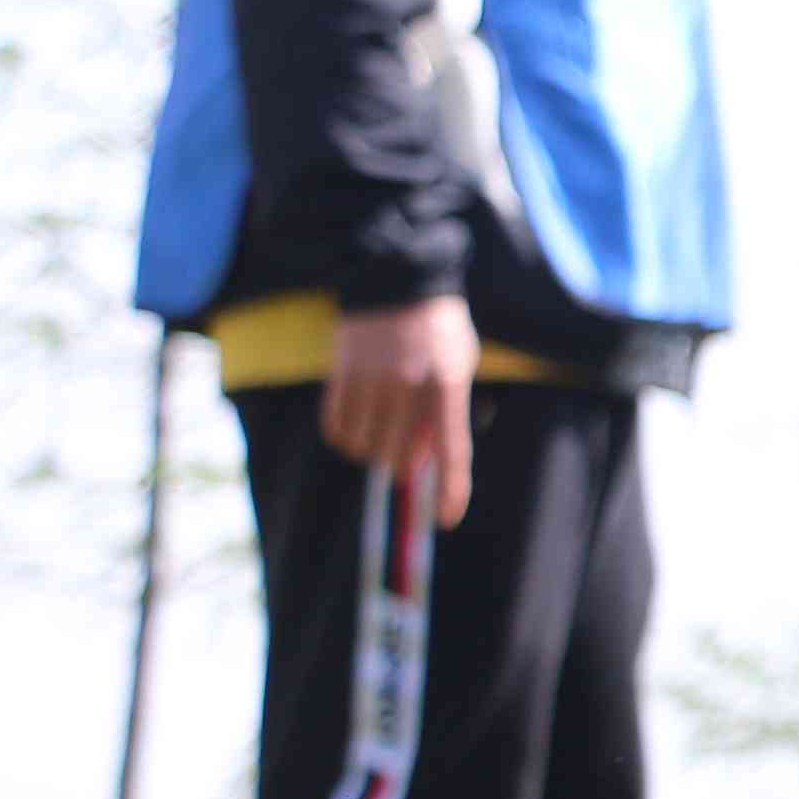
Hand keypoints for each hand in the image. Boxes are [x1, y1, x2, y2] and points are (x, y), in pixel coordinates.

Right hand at [322, 296, 478, 529]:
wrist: (398, 279)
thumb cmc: (438, 328)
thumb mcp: (460, 364)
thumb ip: (449, 410)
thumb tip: (427, 462)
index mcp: (449, 384)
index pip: (453, 451)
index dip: (452, 492)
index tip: (446, 520)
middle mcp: (411, 386)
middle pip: (401, 458)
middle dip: (405, 463)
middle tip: (407, 448)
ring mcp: (374, 380)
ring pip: (366, 448)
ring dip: (373, 450)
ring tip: (382, 430)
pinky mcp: (342, 374)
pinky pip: (337, 428)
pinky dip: (345, 438)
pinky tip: (356, 425)